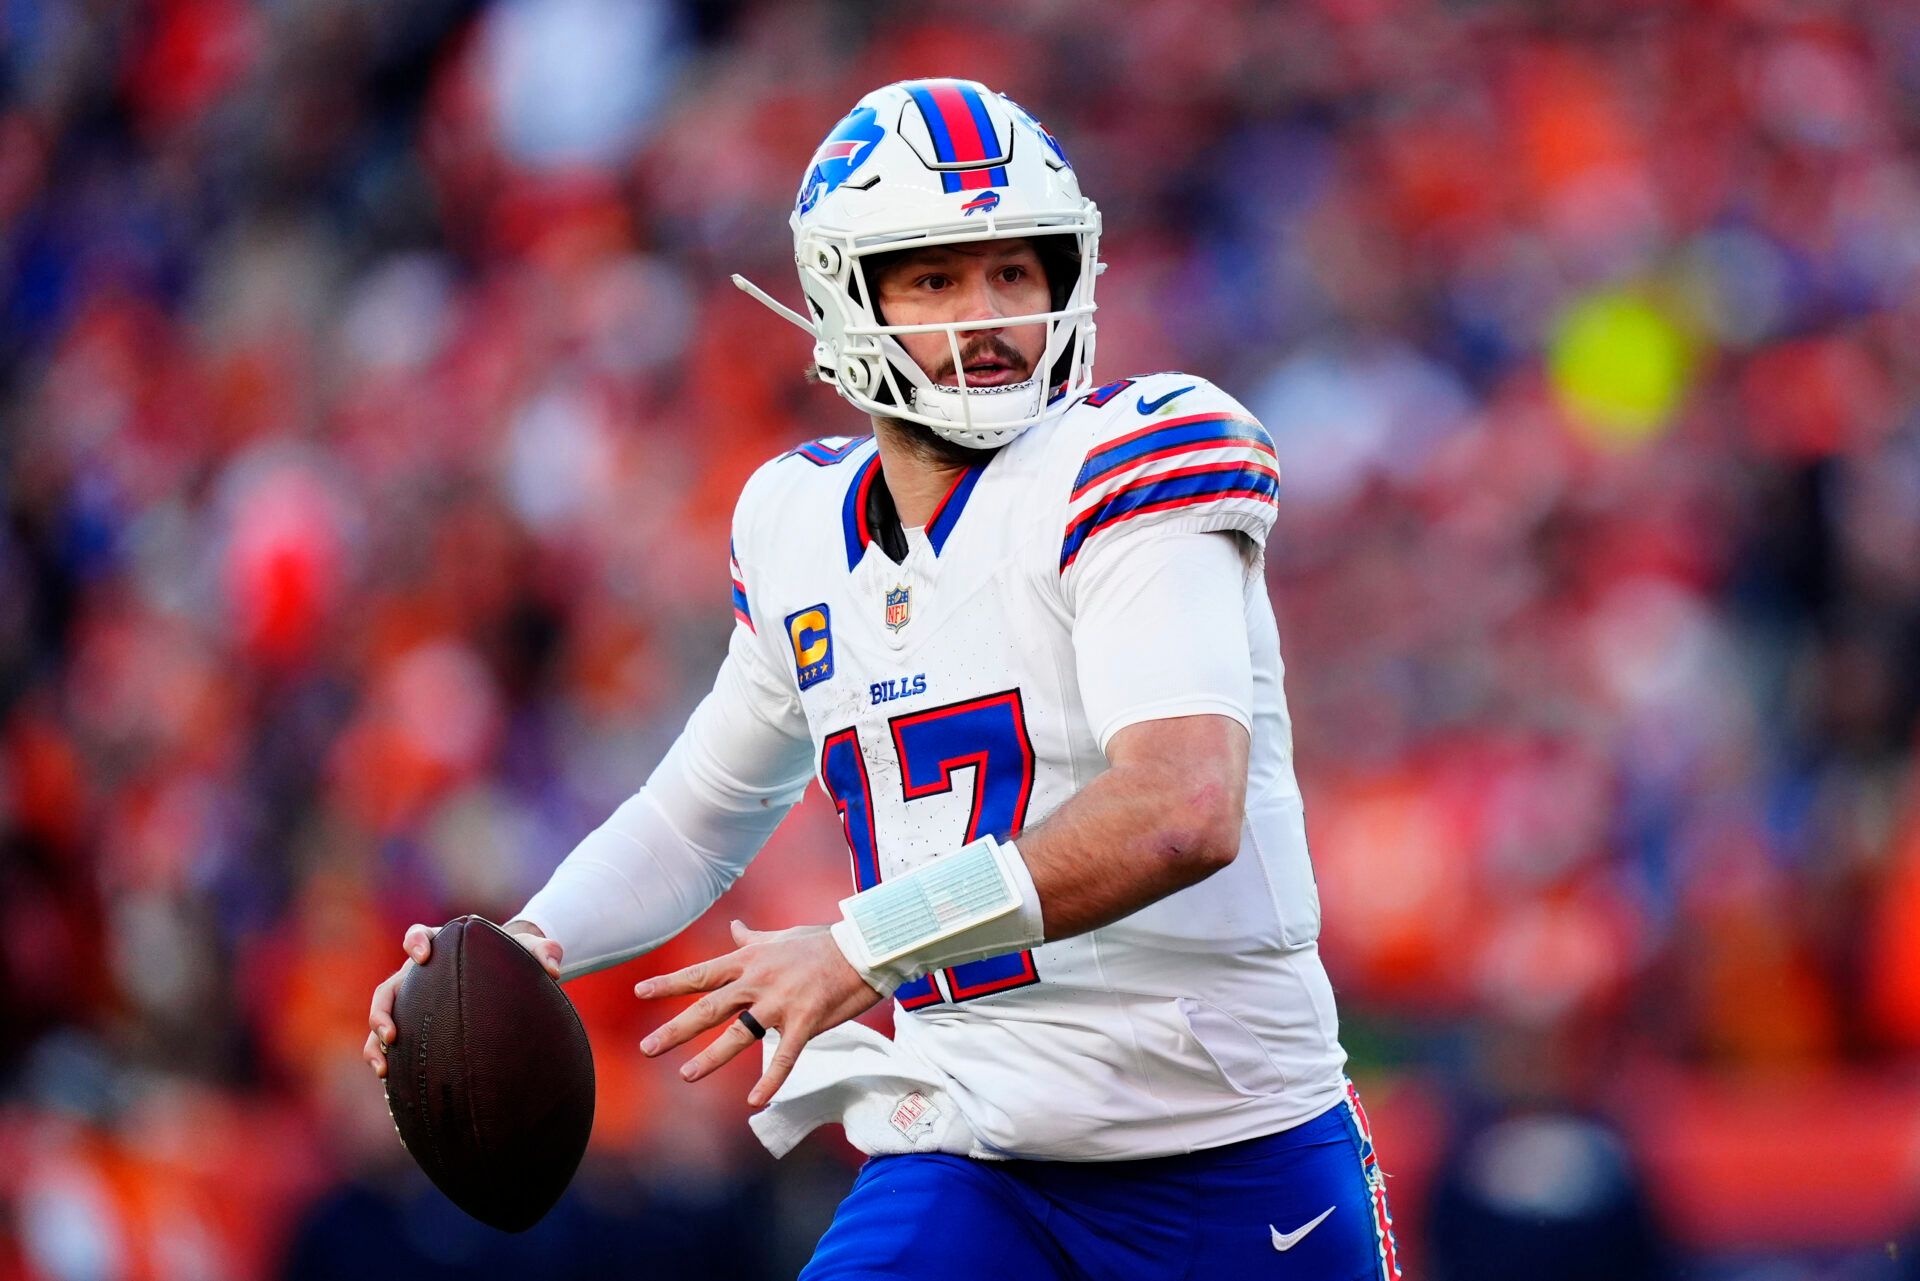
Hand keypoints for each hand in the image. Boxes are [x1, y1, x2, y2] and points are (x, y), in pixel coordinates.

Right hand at [365, 920, 563, 1078]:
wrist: (502, 977)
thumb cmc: (510, 957)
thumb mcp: (527, 950)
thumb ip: (544, 951)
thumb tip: (554, 969)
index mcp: (440, 946)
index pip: (419, 936)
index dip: (416, 943)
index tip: (424, 956)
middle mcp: (416, 974)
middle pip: (388, 987)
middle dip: (383, 1010)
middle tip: (391, 1033)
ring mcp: (411, 1000)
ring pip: (382, 1017)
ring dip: (376, 1040)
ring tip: (383, 1066)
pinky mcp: (413, 1024)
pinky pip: (388, 1041)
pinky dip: (384, 1057)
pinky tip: (390, 1080)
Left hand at [635, 920, 882, 1106]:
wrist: (863, 948)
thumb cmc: (823, 942)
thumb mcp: (781, 937)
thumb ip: (752, 939)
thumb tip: (734, 927)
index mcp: (750, 961)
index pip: (701, 974)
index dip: (669, 984)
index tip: (640, 992)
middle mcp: (758, 981)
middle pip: (709, 1007)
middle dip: (676, 1029)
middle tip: (647, 1048)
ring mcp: (781, 1002)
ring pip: (738, 1033)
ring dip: (710, 1056)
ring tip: (686, 1075)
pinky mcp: (805, 1021)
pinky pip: (784, 1056)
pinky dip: (770, 1080)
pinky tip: (754, 1100)